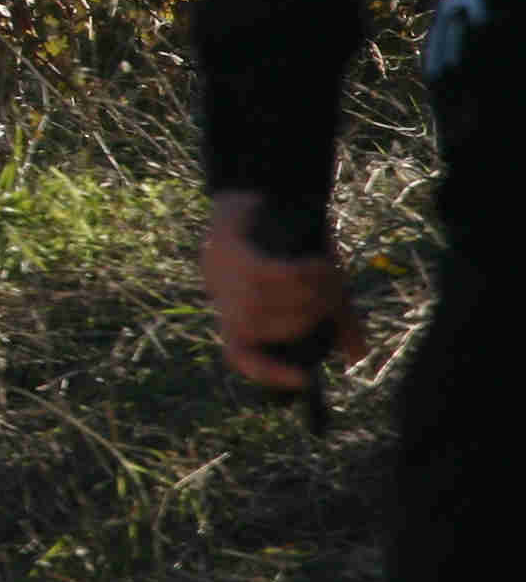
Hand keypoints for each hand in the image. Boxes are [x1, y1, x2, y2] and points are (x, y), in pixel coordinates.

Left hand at [200, 190, 368, 394]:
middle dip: (318, 313)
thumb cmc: (279, 254)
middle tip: (337, 294)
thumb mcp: (308, 290)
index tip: (304, 380)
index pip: (243, 358)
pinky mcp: (233, 253)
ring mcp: (226, 280)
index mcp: (239, 320)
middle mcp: (228, 305)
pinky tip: (323, 264)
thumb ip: (331, 320)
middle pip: (279, 328)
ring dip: (316, 289)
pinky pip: (275, 274)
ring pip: (278, 302)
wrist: (250, 201)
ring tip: (332, 275)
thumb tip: (356, 355)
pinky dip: (306, 272)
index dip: (270, 374)